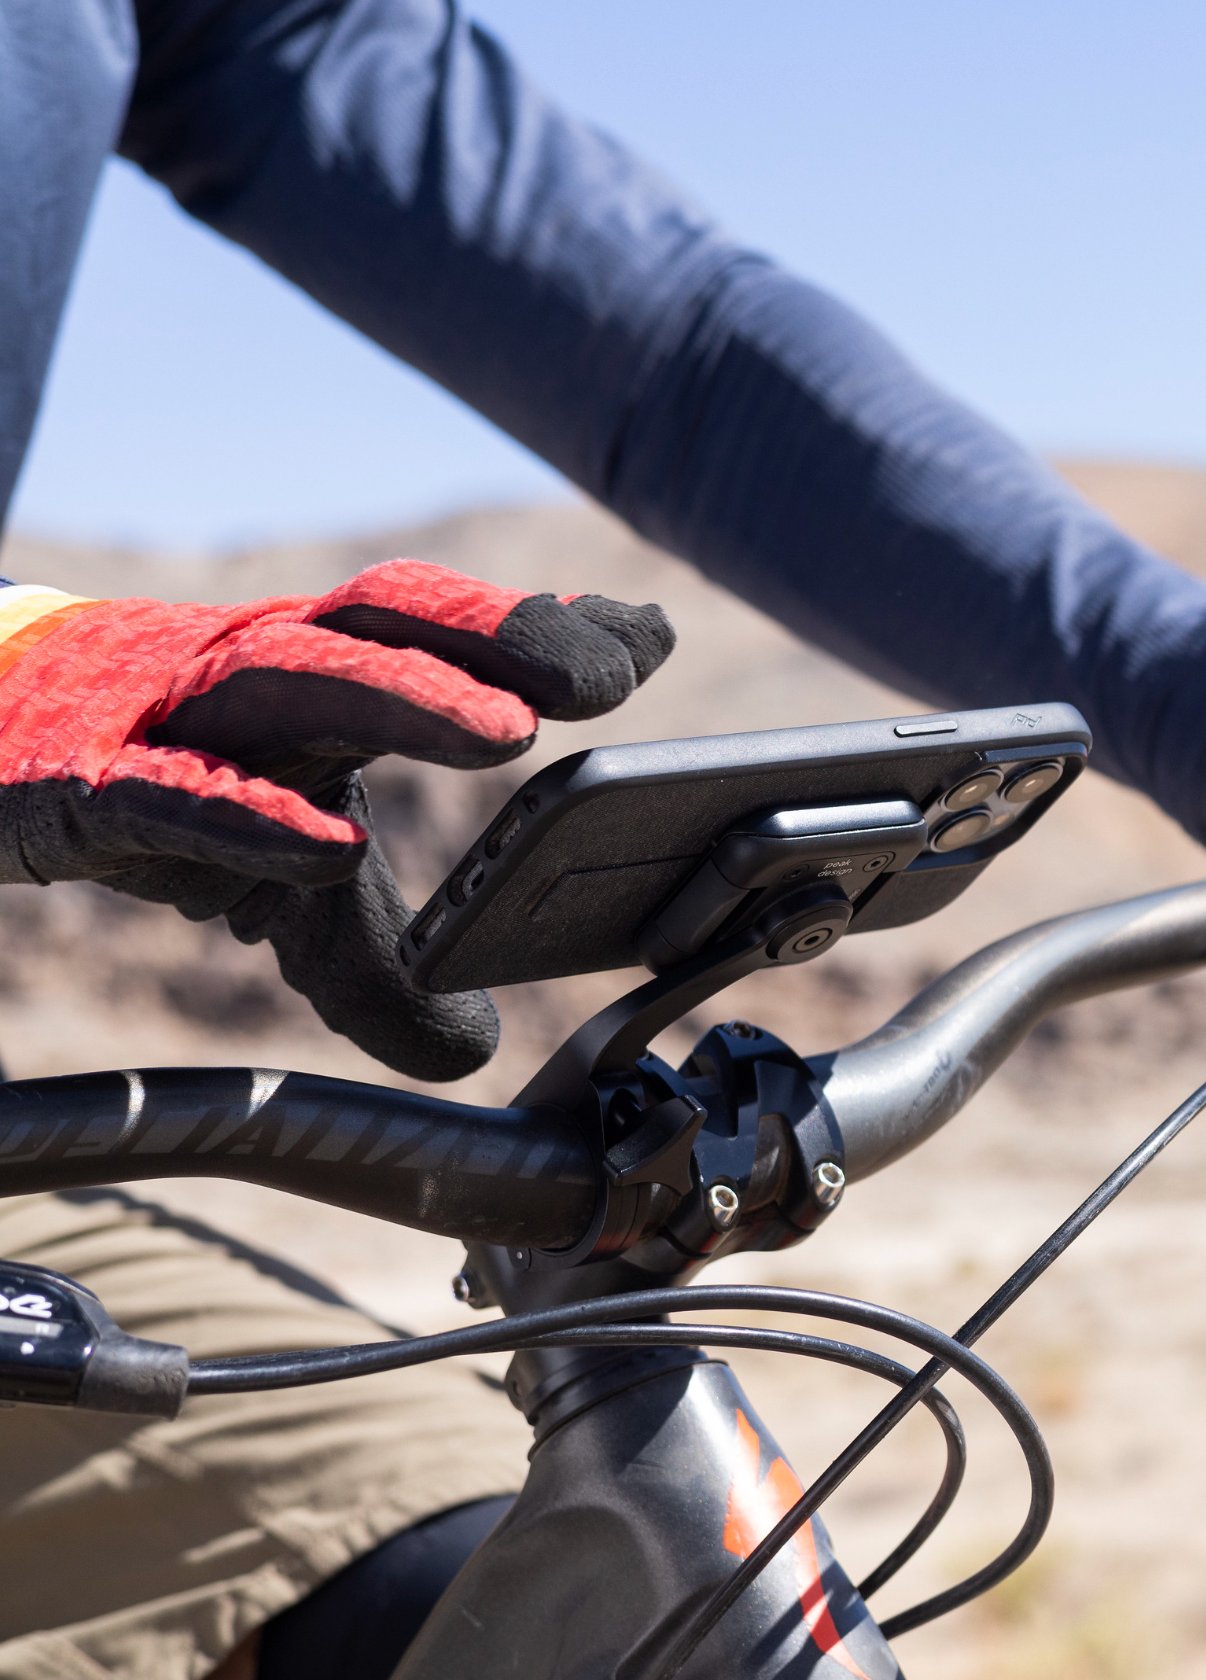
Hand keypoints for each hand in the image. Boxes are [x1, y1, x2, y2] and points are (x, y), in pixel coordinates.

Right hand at [0, 560, 673, 1077]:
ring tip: (507, 732)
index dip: (539, 628)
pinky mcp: (84, 788)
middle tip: (605, 678)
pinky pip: (175, 796)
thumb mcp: (286, 881)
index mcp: (317, 677)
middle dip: (499, 642)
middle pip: (385, 627)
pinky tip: (331, 849)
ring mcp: (170, 719)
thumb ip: (384, 967)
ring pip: (293, 680)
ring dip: (405, 696)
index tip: (648, 638)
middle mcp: (255, 672)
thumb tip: (472, 1052)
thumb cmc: (151, 787)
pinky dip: (254, 819)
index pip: (440, 628)